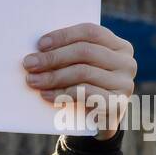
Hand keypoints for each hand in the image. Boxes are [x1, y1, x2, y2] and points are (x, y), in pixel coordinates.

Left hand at [23, 23, 136, 139]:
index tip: (40, 44)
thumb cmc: (84, 88)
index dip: (64, 36)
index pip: (90, 32)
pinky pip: (86, 93)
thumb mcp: (79, 68)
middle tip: (29, 63)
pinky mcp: (117, 103)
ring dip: (53, 76)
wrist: (97, 122)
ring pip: (83, 72)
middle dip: (53, 57)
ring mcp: (125, 83)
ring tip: (33, 80)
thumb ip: (68, 55)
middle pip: (85, 51)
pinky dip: (61, 93)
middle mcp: (126, 62)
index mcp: (119, 46)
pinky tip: (45, 94)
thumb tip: (37, 51)